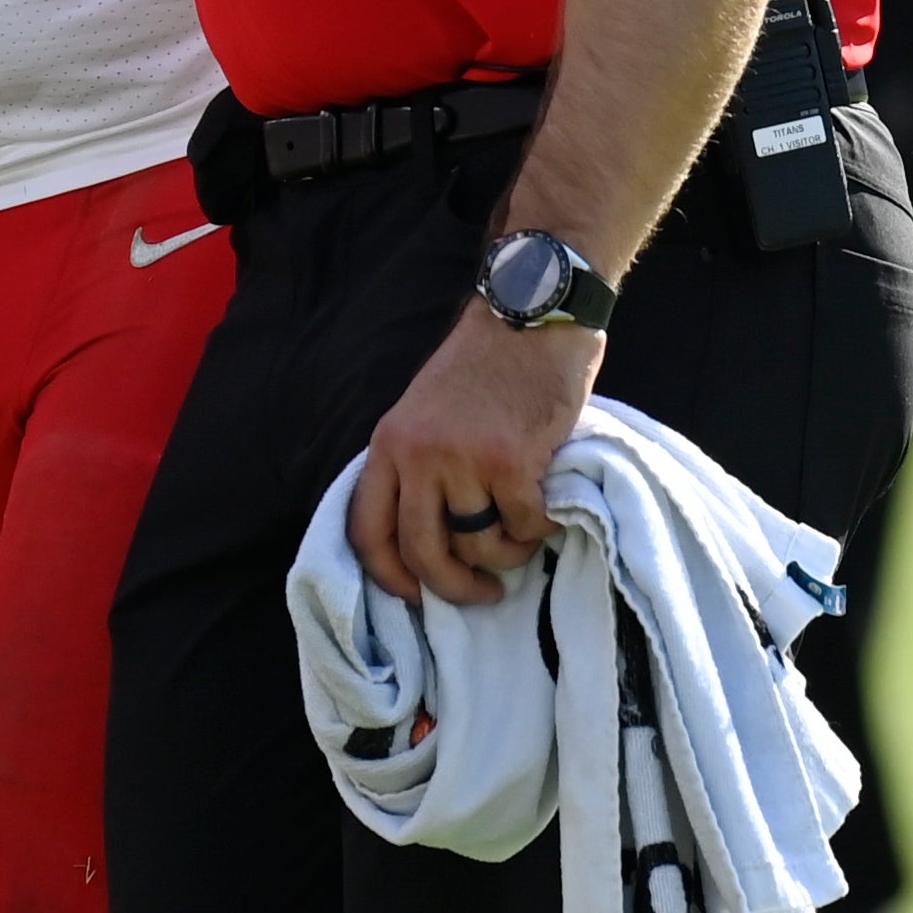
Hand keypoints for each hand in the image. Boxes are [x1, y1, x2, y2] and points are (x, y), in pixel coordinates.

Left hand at [354, 298, 603, 606]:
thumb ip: (418, 467)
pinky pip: (523, 526)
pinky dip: (538, 529)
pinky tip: (545, 509)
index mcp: (388, 444)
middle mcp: (417, 455)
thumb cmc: (484, 366)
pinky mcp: (511, 460)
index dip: (387, 576)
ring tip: (521, 537)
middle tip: (481, 594)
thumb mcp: (425, 413)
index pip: (366, 530)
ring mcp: (463, 459)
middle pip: (421, 551)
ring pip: (478, 545)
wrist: (530, 315)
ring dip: (505, 554)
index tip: (413, 596)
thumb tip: (428, 540)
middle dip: (452, 587)